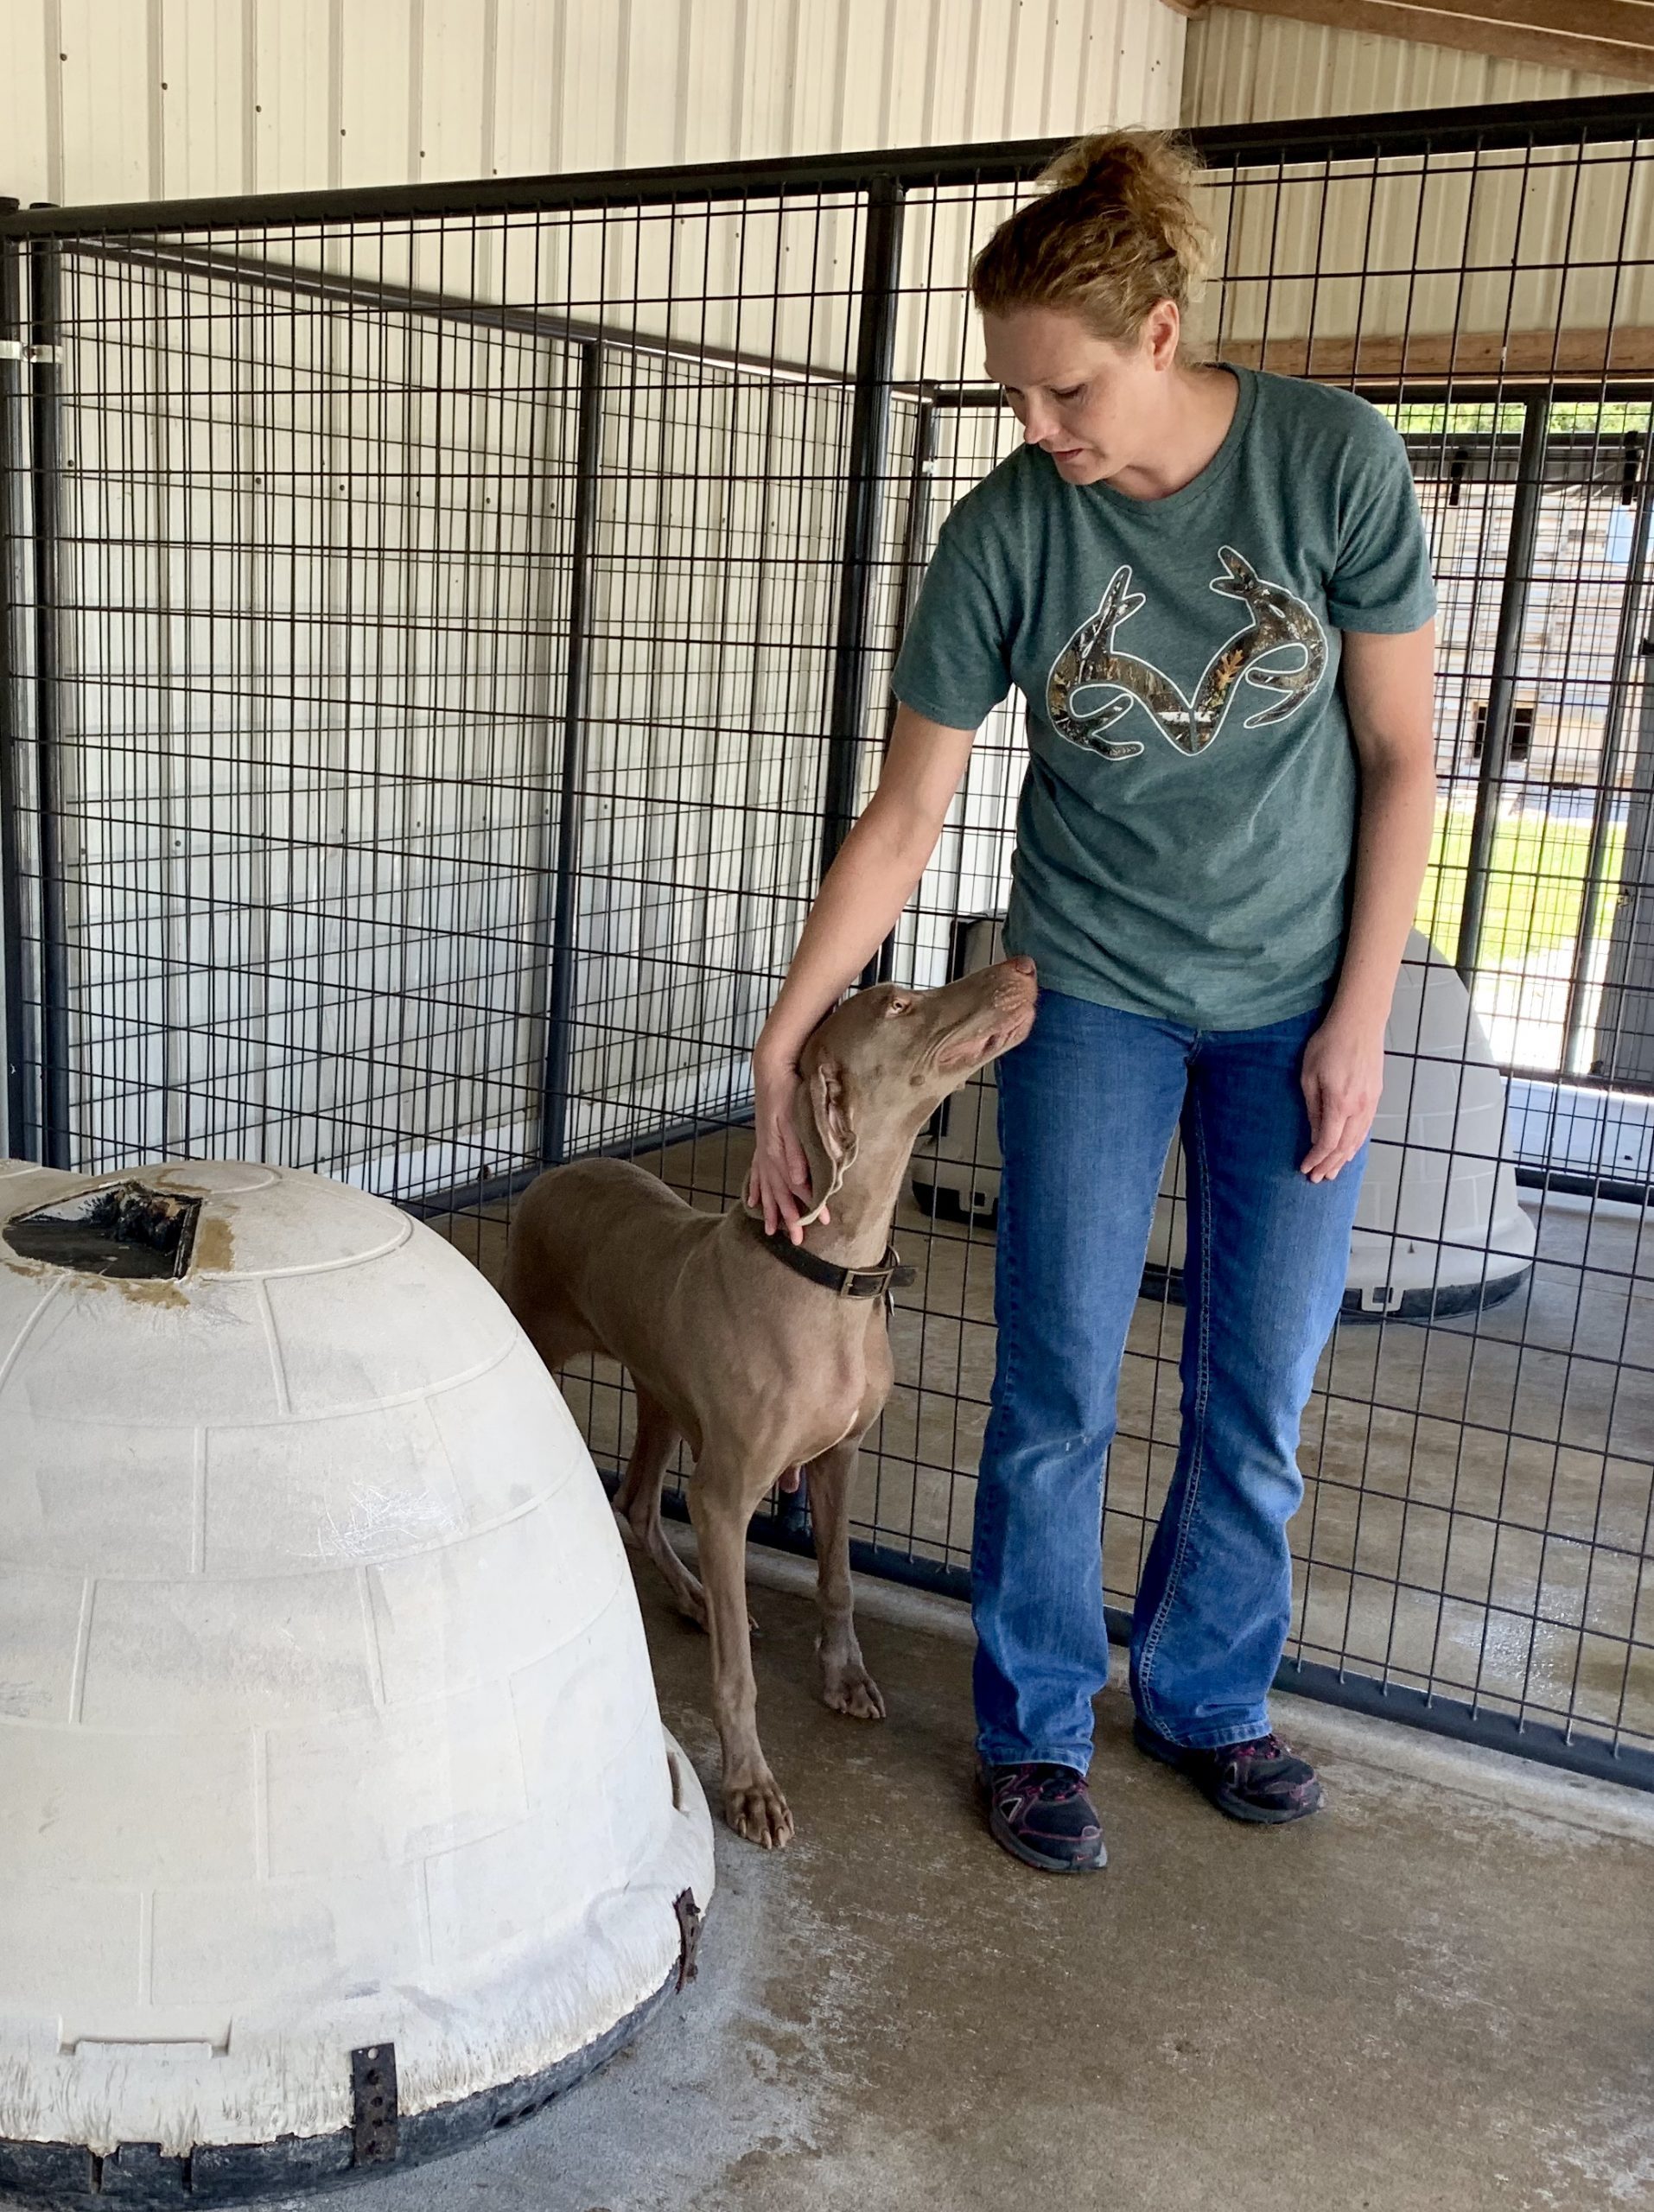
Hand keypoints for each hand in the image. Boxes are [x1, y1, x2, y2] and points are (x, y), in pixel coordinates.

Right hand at [745, 1048, 820, 1241]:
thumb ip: (797, 1154)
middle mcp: (768, 1155)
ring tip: (770, 1230)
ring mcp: (763, 1150)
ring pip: (765, 1187)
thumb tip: (801, 1182)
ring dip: (770, 1210)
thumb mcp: (795, 1122)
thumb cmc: (788, 1093)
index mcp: (778, 1153)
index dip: (808, 1206)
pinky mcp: (763, 1143)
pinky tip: (753, 1201)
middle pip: (778, 1195)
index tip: (821, 1222)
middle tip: (796, 1241)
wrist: (772, 1070)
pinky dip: (755, 1189)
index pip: (795, 1188)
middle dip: (788, 1219)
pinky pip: (756, 1173)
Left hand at [1299, 1010, 1385, 1181]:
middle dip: (1330, 1165)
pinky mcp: (1376, 1096)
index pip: (1328, 1142)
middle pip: (1344, 1147)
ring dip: (1344, 1158)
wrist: (1359, 1023)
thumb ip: (1314, 1109)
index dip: (1316, 1159)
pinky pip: (1366, 1128)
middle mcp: (1359, 1108)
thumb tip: (1316, 1136)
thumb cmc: (1328, 1044)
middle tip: (1317, 1179)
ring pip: (1358, 1140)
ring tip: (1333, 1171)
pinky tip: (1350, 1150)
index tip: (1305, 1169)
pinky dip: (1356, 1143)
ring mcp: (1371, 1102)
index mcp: (1340, 1103)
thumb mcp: (1310, 1076)